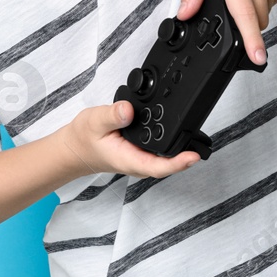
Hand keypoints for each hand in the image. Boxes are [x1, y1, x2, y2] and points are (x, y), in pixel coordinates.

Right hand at [60, 101, 201, 178]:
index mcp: (129, 159)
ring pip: (166, 157)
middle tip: (202, 139)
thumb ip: (111, 116)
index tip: (193, 155)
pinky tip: (175, 129)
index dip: (178, 163)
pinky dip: (169, 140)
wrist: (74, 148)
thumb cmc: (82, 138)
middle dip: (186, 153)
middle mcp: (138, 162)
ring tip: (194, 132)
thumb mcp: (93, 121)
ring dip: (180, 147)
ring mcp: (140, 158)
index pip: (158, 167)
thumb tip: (128, 109)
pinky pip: (159, 150)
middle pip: (169, 163)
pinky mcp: (141, 152)